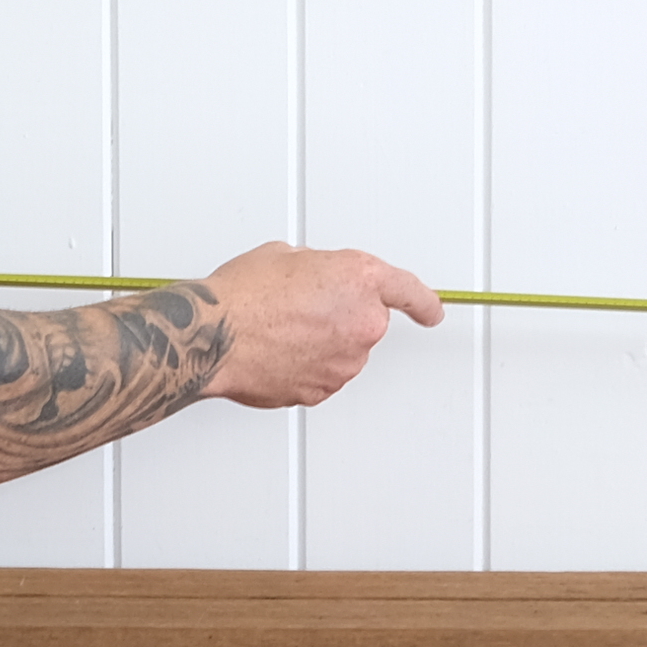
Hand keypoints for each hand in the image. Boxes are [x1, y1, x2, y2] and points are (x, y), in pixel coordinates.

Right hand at [195, 242, 441, 410]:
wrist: (214, 336)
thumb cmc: (243, 294)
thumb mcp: (287, 256)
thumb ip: (320, 270)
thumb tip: (316, 282)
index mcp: (361, 280)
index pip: (410, 292)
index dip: (424, 304)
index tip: (432, 313)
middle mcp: (363, 323)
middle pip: (365, 321)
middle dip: (338, 315)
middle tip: (296, 307)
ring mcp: (346, 362)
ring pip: (341, 351)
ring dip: (318, 342)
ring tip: (276, 330)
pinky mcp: (323, 390)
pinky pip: (320, 375)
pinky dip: (302, 366)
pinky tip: (273, 352)